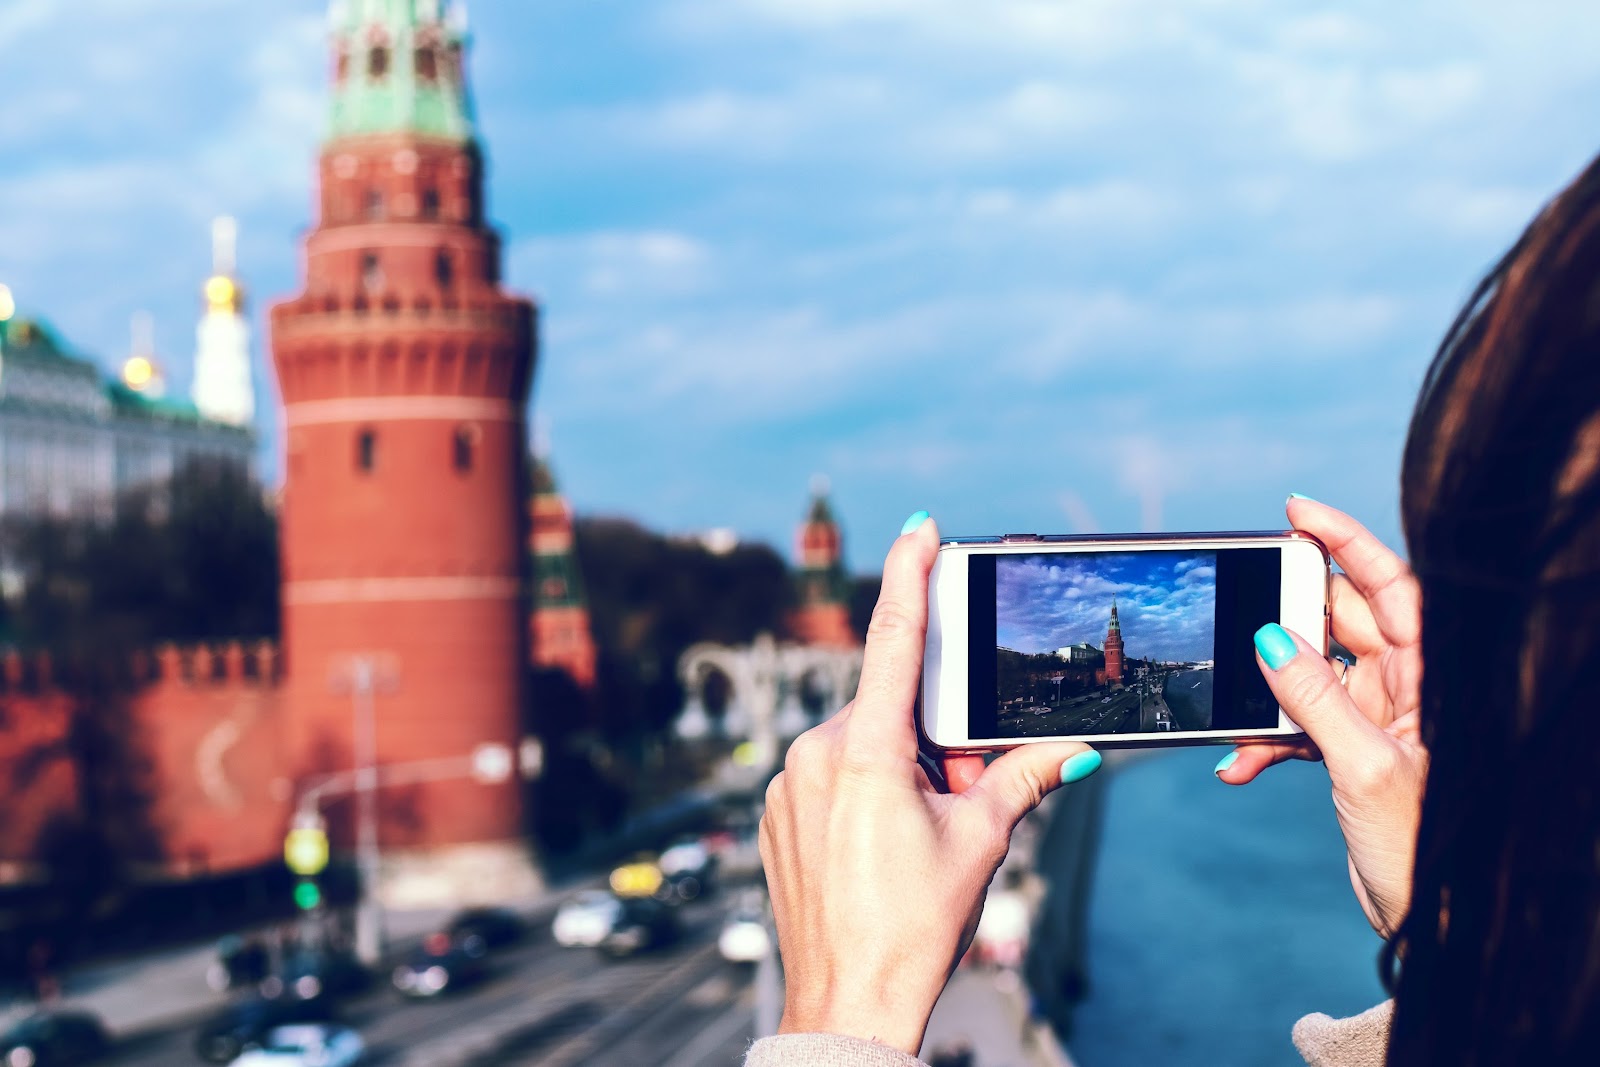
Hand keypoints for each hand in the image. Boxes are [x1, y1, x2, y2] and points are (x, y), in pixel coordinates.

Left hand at [759, 512, 1100, 1053]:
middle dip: (931, 740)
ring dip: (898, 771)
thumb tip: (1074, 749)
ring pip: (858, 746)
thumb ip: (1023, 779)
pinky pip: (827, 777)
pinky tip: (880, 847)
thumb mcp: (981, 843)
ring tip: (917, 838)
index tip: (920, 528)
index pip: (895, 638)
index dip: (910, 574)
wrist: (848, 1001)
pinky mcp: (776, 811)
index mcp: (867, 750)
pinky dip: (863, 793)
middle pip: (889, 712)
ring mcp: (786, 782)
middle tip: (957, 797)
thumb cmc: (912, 925)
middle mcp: (815, 753)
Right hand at [1217, 497, 1425, 937]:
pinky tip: (1238, 761)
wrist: (1431, 922)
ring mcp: (1378, 715)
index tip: (1296, 511)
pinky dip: (1264, 738)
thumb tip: (1269, 641)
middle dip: (1283, 620)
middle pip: (1340, 621)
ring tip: (1236, 706)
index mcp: (1434, 675)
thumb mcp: (1364, 767)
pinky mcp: (1351, 748)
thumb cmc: (1427, 851)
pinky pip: (1297, 722)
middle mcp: (1408, 686)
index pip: (1391, 585)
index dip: (1345, 541)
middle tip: (1239, 615)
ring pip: (1308, 672)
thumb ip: (1314, 700)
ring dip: (1265, 694)